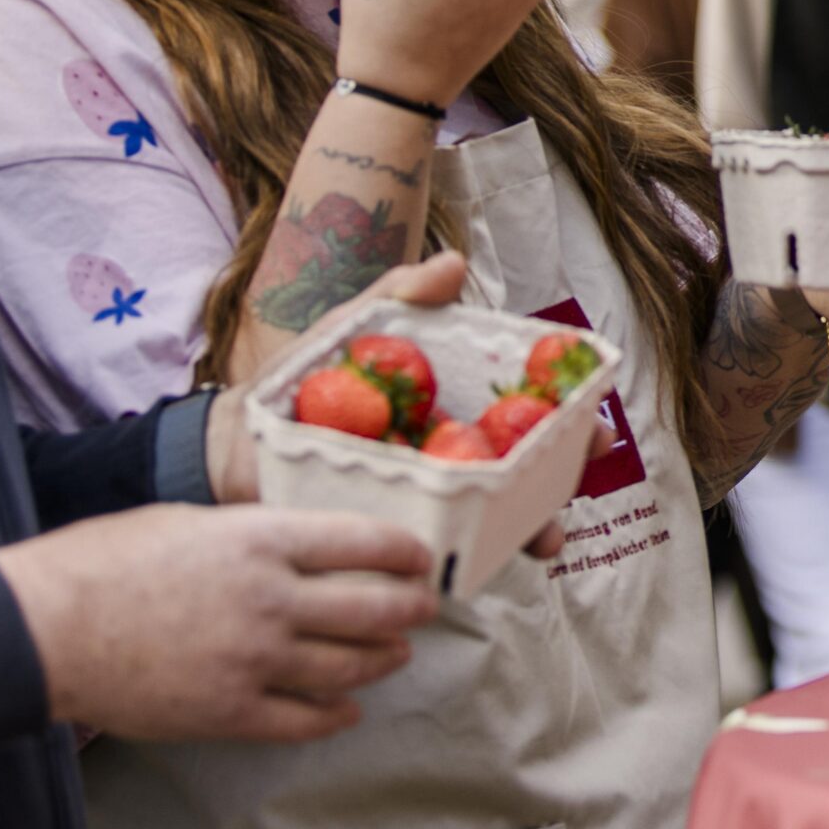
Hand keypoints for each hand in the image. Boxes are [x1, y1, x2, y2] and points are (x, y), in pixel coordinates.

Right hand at [0, 503, 437, 742]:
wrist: (48, 627)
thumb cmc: (107, 560)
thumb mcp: (190, 520)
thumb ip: (250, 533)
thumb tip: (294, 541)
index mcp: (260, 538)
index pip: (363, 541)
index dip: (404, 552)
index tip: (421, 557)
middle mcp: (270, 598)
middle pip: (373, 608)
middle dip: (411, 608)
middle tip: (424, 606)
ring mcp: (254, 659)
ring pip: (349, 665)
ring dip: (383, 658)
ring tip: (396, 653)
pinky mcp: (230, 711)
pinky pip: (305, 720)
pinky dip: (336, 714)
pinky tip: (347, 708)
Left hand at [206, 249, 574, 558]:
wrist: (234, 440)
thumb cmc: (300, 379)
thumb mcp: (351, 328)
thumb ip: (401, 296)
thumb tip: (455, 262)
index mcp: (453, 408)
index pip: (527, 415)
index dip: (570, 424)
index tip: (594, 428)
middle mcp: (450, 457)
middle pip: (524, 475)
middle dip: (558, 487)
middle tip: (575, 493)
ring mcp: (424, 498)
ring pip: (491, 519)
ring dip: (524, 531)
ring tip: (539, 541)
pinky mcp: (391, 533)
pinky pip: (434, 551)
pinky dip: (463, 559)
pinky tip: (475, 566)